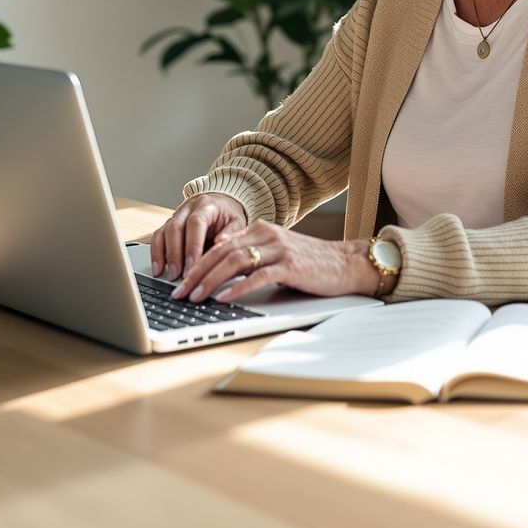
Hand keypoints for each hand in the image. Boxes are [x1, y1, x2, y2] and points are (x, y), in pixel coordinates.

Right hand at [150, 193, 248, 280]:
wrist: (220, 201)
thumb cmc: (229, 215)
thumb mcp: (237, 221)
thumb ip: (231, 232)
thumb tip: (221, 242)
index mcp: (207, 206)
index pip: (195, 223)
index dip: (192, 245)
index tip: (192, 265)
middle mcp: (188, 208)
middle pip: (175, 228)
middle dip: (175, 254)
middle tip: (178, 276)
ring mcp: (176, 215)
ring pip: (164, 232)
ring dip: (164, 256)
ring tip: (168, 275)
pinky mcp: (169, 224)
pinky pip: (157, 236)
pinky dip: (156, 253)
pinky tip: (158, 269)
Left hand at [172, 221, 380, 303]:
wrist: (347, 263)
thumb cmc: (312, 263)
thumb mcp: (277, 254)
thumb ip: (252, 257)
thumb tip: (219, 274)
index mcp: (261, 229)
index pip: (220, 245)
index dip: (196, 262)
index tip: (181, 280)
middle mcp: (267, 234)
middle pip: (222, 252)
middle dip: (196, 273)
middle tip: (180, 292)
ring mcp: (279, 249)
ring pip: (235, 262)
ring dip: (210, 281)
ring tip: (196, 296)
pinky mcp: (291, 266)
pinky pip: (258, 276)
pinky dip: (237, 287)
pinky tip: (224, 297)